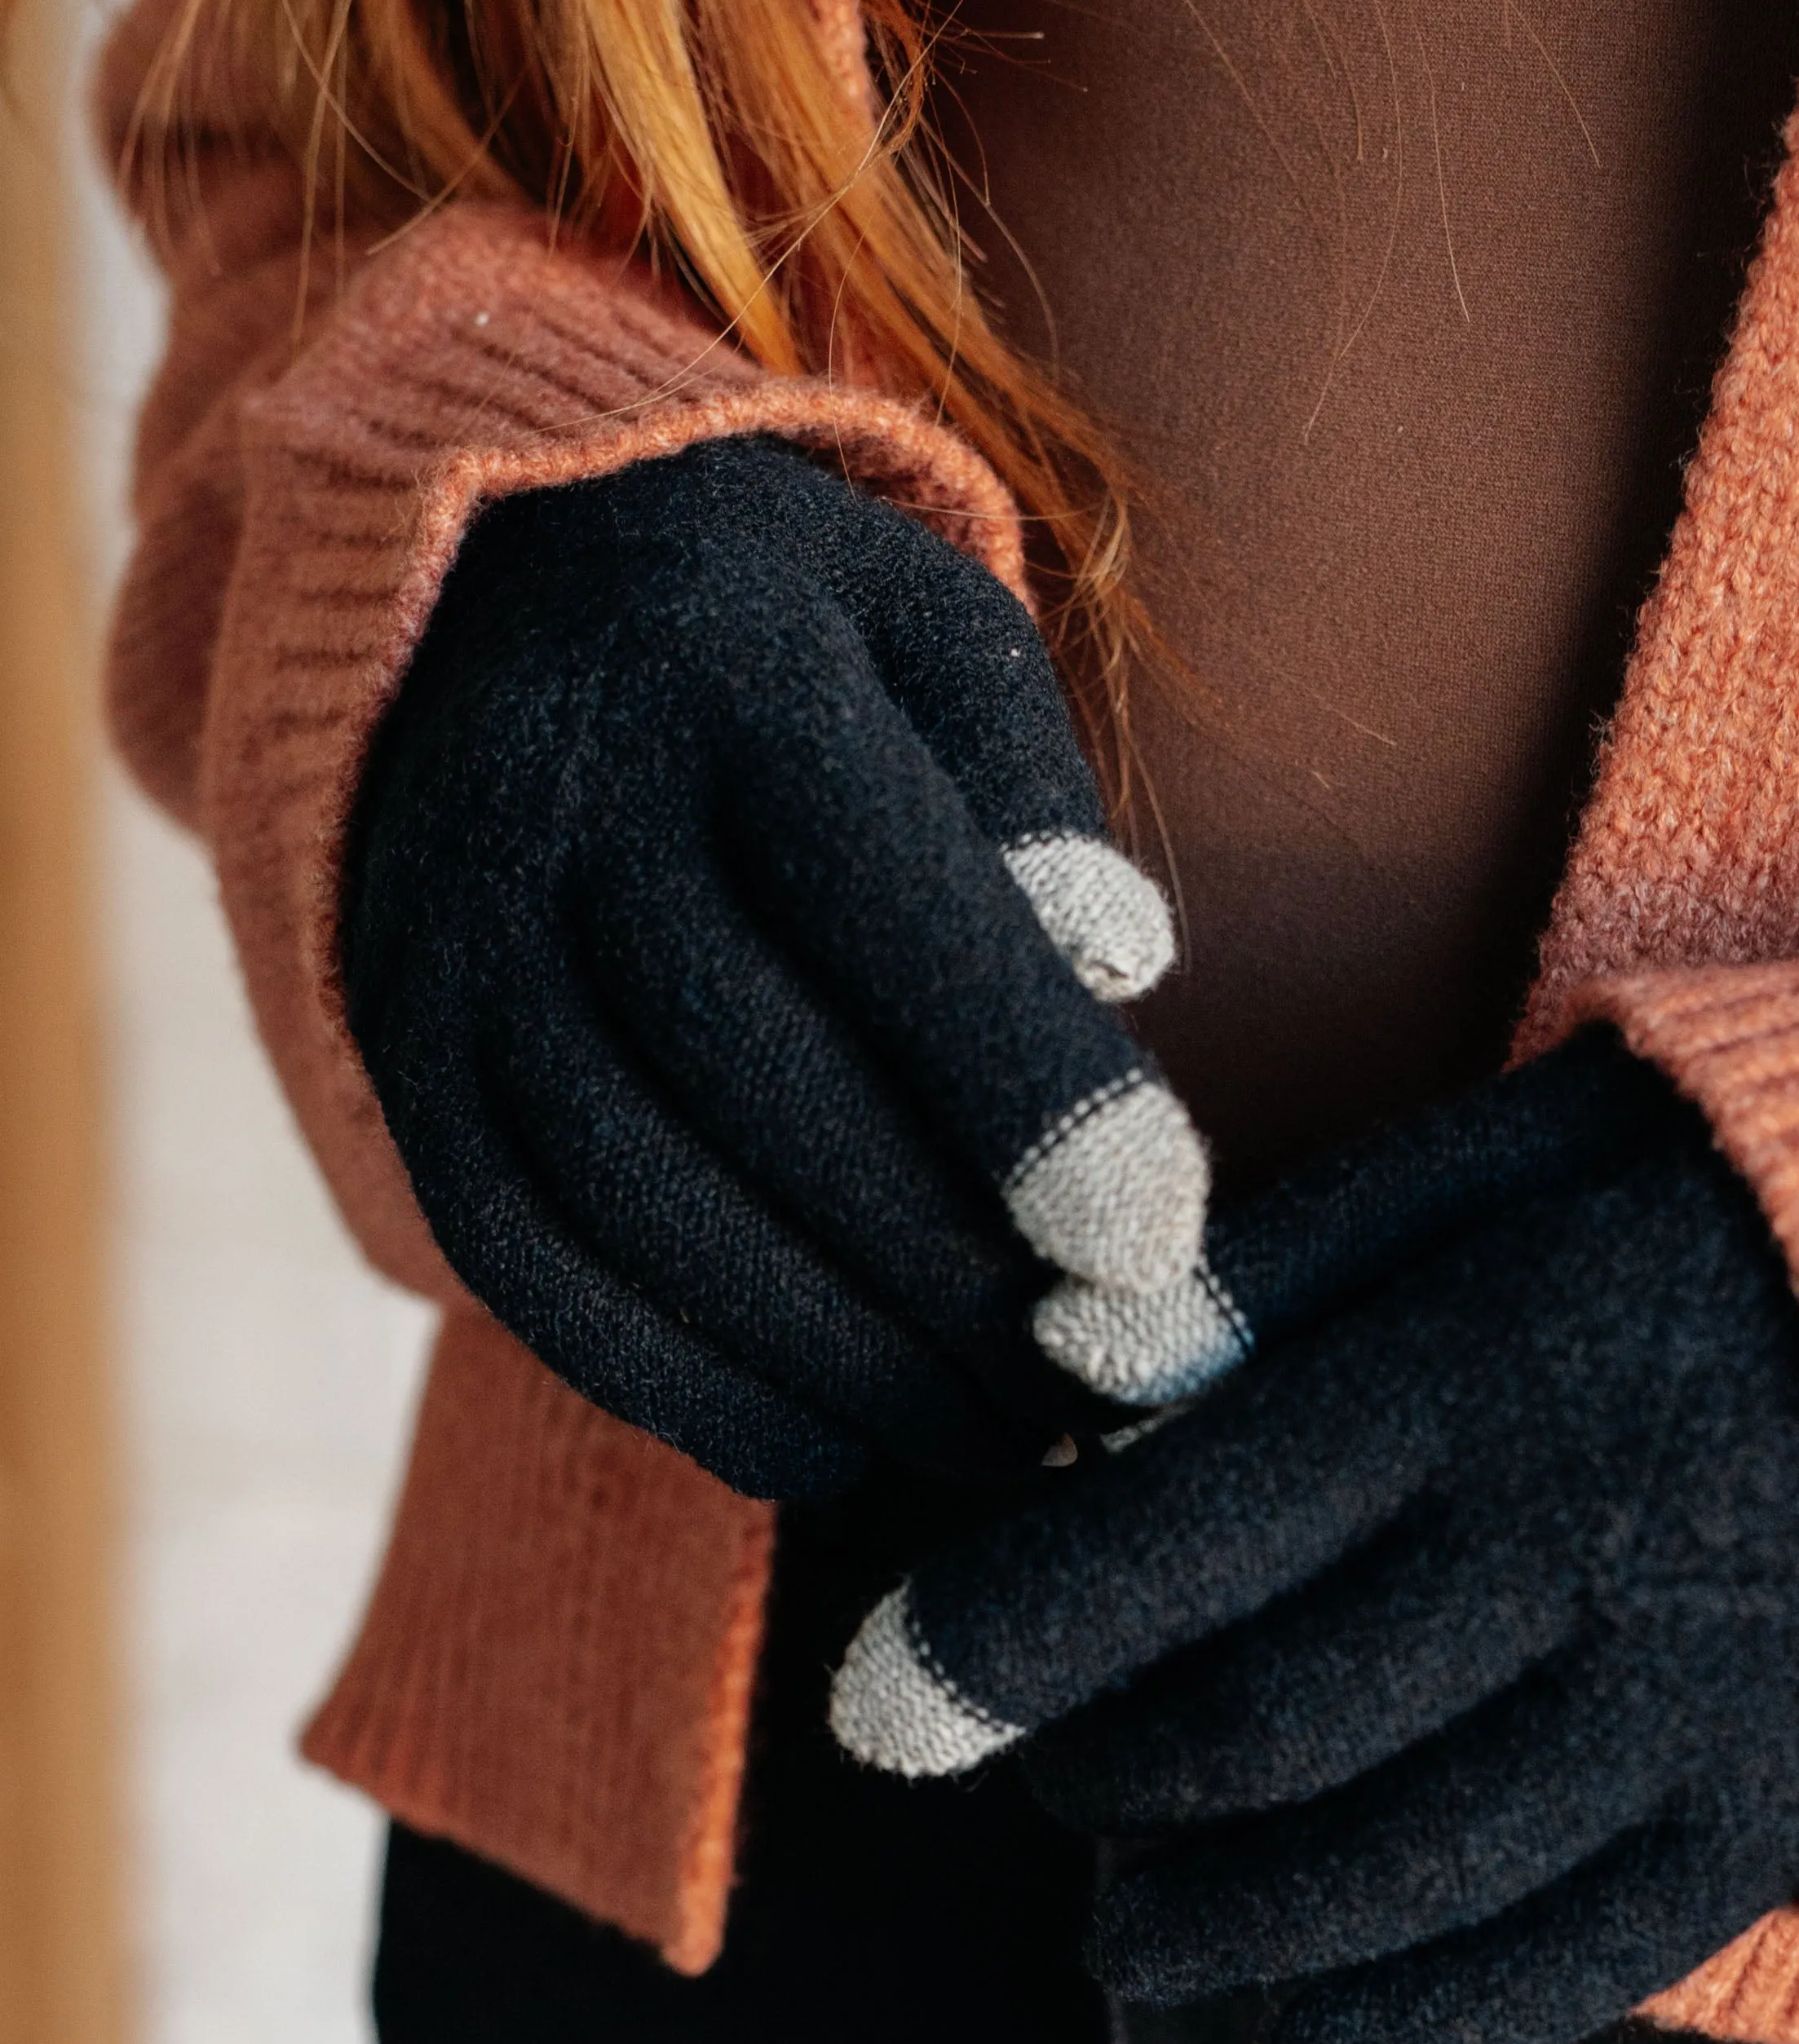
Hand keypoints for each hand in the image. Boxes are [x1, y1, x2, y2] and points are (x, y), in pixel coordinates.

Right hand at [343, 436, 1211, 1497]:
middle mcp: (568, 804)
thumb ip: (1037, 803)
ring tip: (990, 1445)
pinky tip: (823, 1446)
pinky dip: (678, 1384)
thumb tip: (1121, 971)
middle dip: (949, 1282)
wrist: (488, 597)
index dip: (1027, 1097)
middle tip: (1095, 1401)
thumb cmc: (795, 650)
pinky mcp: (400, 1055)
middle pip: (769, 1091)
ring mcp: (456, 940)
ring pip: (645, 1202)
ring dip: (833, 1363)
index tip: (1152, 1254)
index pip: (894, 908)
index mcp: (738, 671)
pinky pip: (524, 1261)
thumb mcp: (936, 643)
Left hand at [829, 1033, 1798, 2043]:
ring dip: (1204, 1932)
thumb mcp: (1526, 1148)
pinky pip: (1542, 1987)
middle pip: (1253, 1740)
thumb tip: (1084, 1377)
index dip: (995, 1645)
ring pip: (1374, 1887)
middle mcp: (1575, 1561)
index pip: (1176, 1549)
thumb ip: (1301, 1256)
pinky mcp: (1766, 1832)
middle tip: (1036, 1779)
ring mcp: (1681, 1716)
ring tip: (1128, 1922)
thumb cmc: (1742, 1212)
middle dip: (1095, 1783)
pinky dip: (1386, 2041)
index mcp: (1487, 1373)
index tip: (881, 1702)